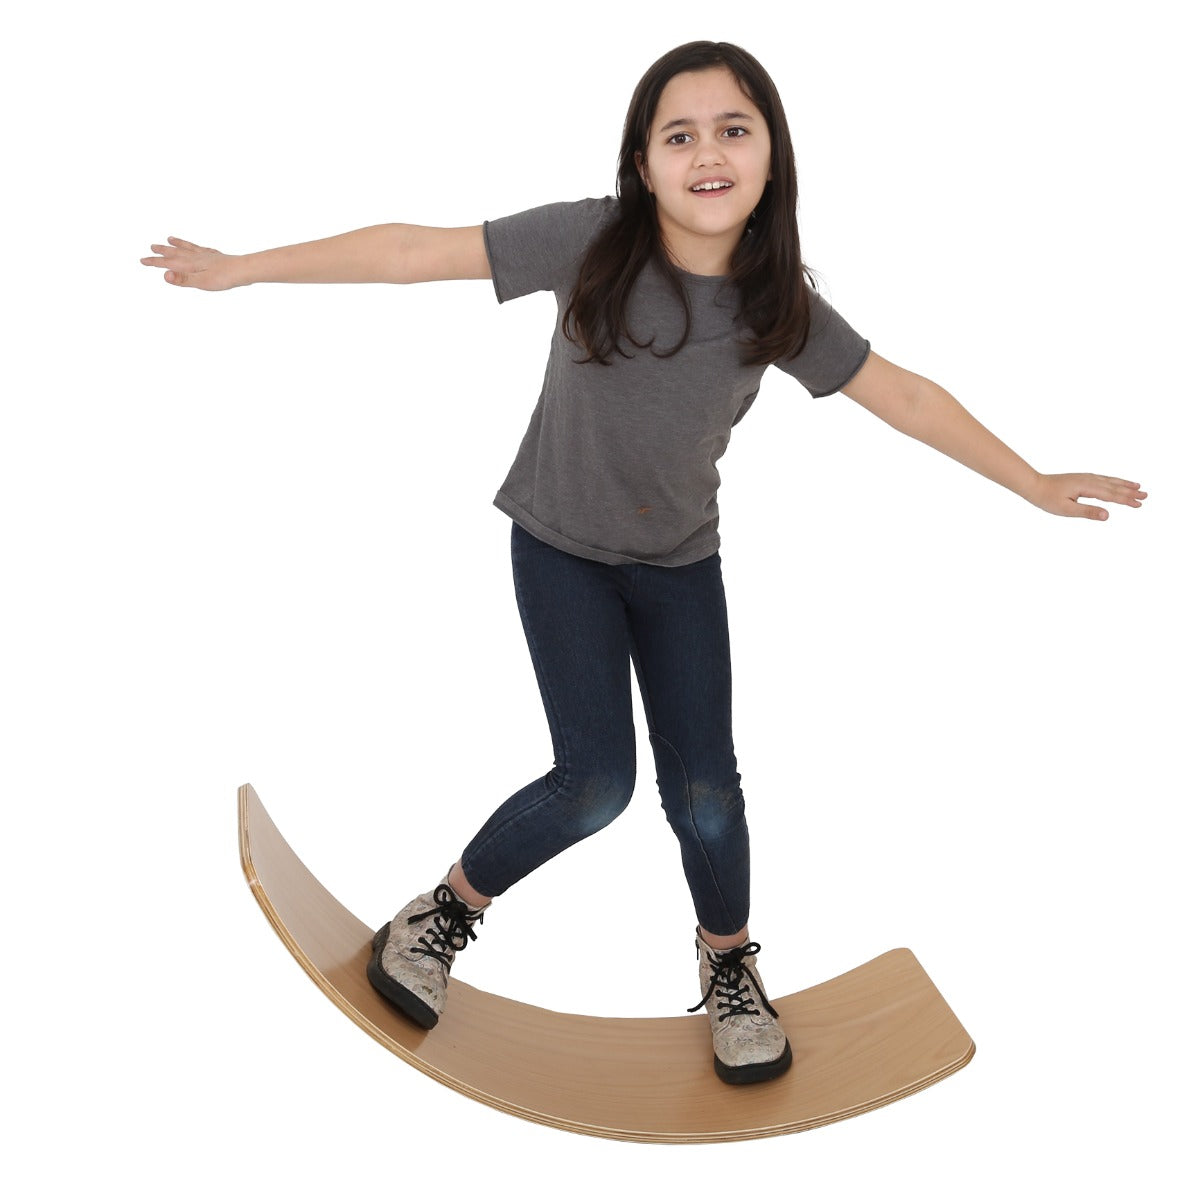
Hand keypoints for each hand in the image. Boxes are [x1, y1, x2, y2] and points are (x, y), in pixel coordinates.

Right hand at [140, 236, 241, 290]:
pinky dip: (195, 246)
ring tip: (169, 239)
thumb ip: (182, 279)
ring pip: (188, 248)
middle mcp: (196, 257)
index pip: (168, 263)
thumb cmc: (224, 278)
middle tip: (152, 247)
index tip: (142, 260)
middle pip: (176, 253)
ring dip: (177, 244)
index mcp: (190, 264)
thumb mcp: (201, 282)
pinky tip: (198, 247)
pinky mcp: (216, 256)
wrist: (244, 270)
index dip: (154, 262)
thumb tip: (164, 275)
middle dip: (163, 251)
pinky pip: (201, 248)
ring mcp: (207, 255)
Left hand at [1027, 472, 1146, 519]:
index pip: (1111, 495)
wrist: (1034, 484)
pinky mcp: (1082, 478)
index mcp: (1087, 487)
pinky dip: (1114, 481)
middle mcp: (1089, 479)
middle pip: (1114, 487)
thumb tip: (1108, 515)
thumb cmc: (1048, 498)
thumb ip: (1087, 512)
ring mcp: (1086, 477)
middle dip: (1130, 491)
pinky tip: (1117, 483)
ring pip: (1110, 481)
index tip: (1139, 504)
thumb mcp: (1066, 509)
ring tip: (1138, 486)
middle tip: (1146, 496)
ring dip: (1125, 484)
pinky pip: (1103, 479)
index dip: (1126, 500)